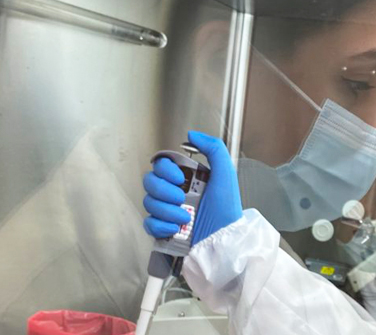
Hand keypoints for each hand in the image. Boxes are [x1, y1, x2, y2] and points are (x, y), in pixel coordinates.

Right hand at [143, 131, 243, 245]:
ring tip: (185, 217)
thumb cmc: (227, 210)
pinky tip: (176, 228)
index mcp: (187, 178)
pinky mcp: (163, 230)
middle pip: (149, 182)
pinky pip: (149, 224)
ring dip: (167, 210)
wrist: (223, 241)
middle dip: (164, 191)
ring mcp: (167, 211)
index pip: (161, 164)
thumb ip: (213, 148)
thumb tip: (192, 135)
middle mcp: (175, 192)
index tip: (178, 178)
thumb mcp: (225, 174)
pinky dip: (161, 226)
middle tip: (181, 198)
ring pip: (148, 203)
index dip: (165, 170)